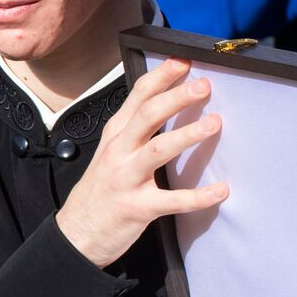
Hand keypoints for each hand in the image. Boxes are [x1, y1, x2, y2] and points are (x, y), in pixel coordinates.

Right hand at [56, 58, 227, 268]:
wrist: (76, 235)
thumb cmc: (99, 193)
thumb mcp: (109, 154)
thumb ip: (134, 132)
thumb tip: (167, 106)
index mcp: (115, 137)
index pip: (136, 98)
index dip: (160, 77)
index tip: (183, 61)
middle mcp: (118, 153)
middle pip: (147, 117)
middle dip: (176, 98)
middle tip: (205, 85)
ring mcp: (126, 180)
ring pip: (157, 151)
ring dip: (187, 135)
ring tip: (214, 123)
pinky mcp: (137, 208)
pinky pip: (172, 201)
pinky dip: (198, 196)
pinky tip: (221, 190)